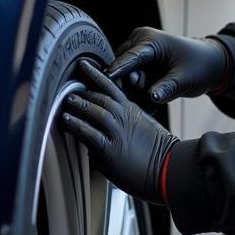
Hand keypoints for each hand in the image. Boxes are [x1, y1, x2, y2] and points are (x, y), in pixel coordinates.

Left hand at [62, 60, 178, 203]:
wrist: (168, 169)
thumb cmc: (156, 153)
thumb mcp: (144, 127)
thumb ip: (126, 120)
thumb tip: (109, 121)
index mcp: (131, 111)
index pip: (111, 87)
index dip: (96, 75)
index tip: (84, 64)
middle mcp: (124, 118)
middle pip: (102, 97)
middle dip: (84, 91)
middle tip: (68, 86)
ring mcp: (118, 133)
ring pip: (96, 112)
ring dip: (80, 105)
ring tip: (66, 99)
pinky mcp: (111, 150)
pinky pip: (91, 134)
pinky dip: (77, 126)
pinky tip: (67, 121)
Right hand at [107, 28, 227, 103]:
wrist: (209, 62)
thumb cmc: (200, 66)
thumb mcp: (185, 79)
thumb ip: (167, 88)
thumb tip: (150, 97)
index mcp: (149, 41)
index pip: (127, 59)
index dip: (115, 73)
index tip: (102, 84)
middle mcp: (139, 42)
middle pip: (121, 69)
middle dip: (131, 87)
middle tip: (147, 99)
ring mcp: (137, 52)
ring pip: (124, 77)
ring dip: (135, 91)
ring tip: (152, 100)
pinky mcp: (138, 62)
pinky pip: (131, 80)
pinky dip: (140, 91)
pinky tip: (152, 100)